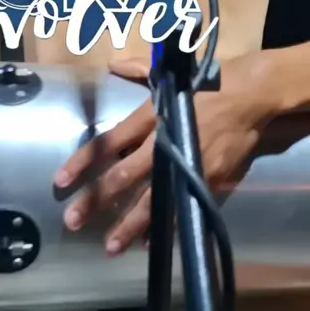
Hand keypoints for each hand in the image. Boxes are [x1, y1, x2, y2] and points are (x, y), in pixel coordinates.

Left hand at [55, 54, 272, 255]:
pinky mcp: (207, 179)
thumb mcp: (168, 75)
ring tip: (109, 246)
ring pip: (151, 199)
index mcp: (149, 117)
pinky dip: (166, 226)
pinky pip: (181, 206)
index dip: (83, 162)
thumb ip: (137, 71)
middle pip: (123, 175)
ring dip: (129, 225)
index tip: (61, 181)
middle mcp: (162, 142)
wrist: (249, 97)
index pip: (108, 142)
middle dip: (96, 199)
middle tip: (72, 220)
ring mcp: (185, 164)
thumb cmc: (206, 84)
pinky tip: (149, 242)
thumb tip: (113, 63)